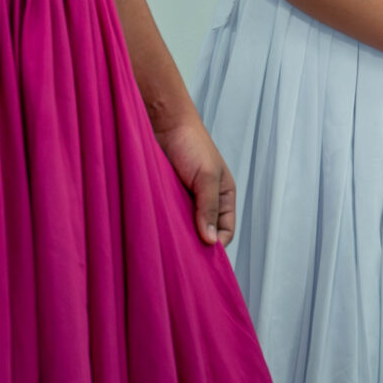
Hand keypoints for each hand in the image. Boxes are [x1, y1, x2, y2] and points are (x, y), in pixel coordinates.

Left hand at [152, 115, 237, 245]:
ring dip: (177, 236)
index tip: (202, 258)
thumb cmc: (192, 145)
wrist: (164, 124)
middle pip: (204, 233)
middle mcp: (204, 202)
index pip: (225, 231)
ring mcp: (183, 202)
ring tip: (168, 244)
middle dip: (196, 244)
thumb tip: (210, 241)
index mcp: (223, 197)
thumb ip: (209, 208)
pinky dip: (162, 226)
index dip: (217, 245)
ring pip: (184, 228)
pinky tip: (156, 231)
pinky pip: (166, 219)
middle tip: (183, 256)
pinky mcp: (164, 199)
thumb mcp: (207, 177)